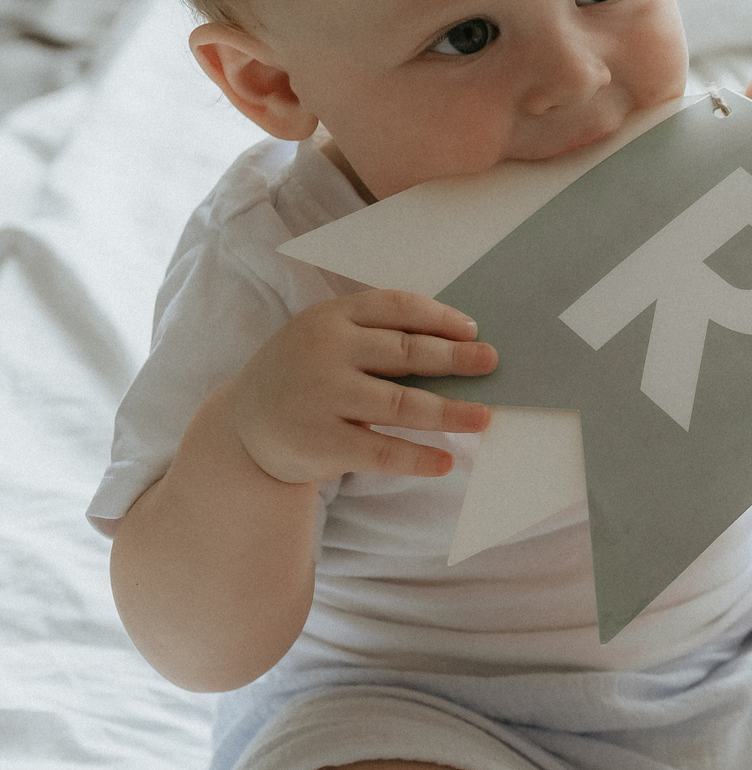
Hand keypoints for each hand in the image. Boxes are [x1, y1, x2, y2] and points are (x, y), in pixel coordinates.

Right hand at [226, 289, 496, 485]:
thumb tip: (458, 348)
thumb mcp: (327, 343)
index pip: (396, 307)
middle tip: (492, 364)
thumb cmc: (305, 378)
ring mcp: (320, 397)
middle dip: (456, 359)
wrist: (242, 430)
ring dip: (451, 411)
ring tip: (484, 418)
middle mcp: (323, 352)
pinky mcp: (319, 442)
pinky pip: (382, 452)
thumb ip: (377, 339)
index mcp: (329, 317)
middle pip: (407, 353)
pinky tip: (446, 461)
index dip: (439, 318)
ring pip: (402, 404)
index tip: (473, 331)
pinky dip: (418, 458)